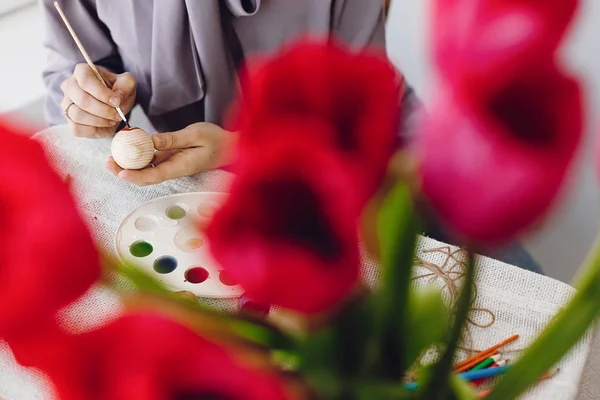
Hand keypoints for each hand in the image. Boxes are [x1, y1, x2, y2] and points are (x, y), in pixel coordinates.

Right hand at [61, 64, 135, 137]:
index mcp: (82, 71)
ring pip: (77, 115)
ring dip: (99, 120)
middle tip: (117, 114)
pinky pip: (76, 128)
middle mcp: (70, 86)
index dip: (102, 93)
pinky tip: (103, 124)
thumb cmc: (118, 90)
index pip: (85, 80)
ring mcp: (67, 104)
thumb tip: (117, 97)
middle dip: (103, 110)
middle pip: (81, 100)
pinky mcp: (69, 121)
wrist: (114, 105)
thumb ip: (125, 85)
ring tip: (112, 119)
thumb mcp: (127, 83)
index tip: (116, 102)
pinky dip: (93, 129)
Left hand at [106, 123, 236, 185]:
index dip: (135, 175)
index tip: (120, 172)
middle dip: (124, 172)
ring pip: (145, 169)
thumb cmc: (216, 140)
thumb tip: (150, 141)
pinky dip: (137, 156)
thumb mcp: (196, 134)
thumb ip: (173, 139)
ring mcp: (171, 164)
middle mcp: (173, 169)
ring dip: (128, 165)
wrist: (229, 146)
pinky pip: (151, 160)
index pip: (154, 175)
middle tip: (107, 162)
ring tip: (111, 156)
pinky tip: (127, 147)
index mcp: (180, 166)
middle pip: (145, 176)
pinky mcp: (171, 158)